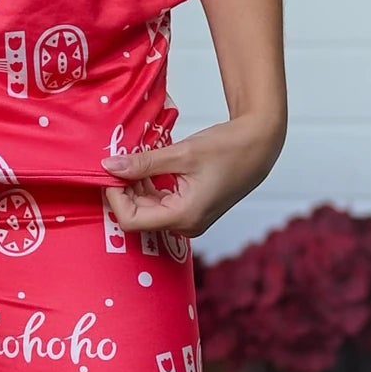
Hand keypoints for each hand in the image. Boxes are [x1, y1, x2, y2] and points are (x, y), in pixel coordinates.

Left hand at [102, 111, 284, 242]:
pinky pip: (159, 203)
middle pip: (138, 216)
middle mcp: (185, 225)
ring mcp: (189, 220)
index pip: (132, 220)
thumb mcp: (181, 153)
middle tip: (119, 160)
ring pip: (147, 209)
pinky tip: (148, 165)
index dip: (115, 197)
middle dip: (124, 189)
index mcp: (184, 217)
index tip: (110, 170)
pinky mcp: (190, 210)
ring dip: (136, 186)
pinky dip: (149, 185)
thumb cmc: (228, 149)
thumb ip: (143, 163)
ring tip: (135, 158)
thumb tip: (110, 166)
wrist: (260, 146)